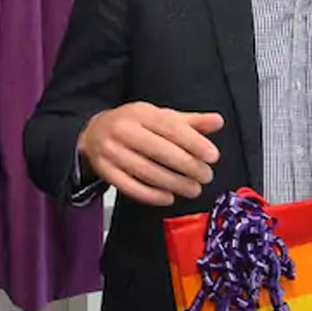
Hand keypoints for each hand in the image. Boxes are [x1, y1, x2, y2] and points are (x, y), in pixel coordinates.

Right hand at [78, 102, 223, 206]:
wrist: (93, 133)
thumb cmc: (135, 125)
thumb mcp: (160, 117)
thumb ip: (190, 122)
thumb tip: (218, 121)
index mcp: (140, 113)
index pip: (170, 127)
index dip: (193, 142)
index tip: (213, 156)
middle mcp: (123, 130)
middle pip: (159, 150)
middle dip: (187, 165)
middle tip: (206, 176)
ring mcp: (111, 152)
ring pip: (146, 171)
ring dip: (173, 183)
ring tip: (193, 189)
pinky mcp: (105, 171)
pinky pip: (130, 187)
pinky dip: (151, 195)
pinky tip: (169, 197)